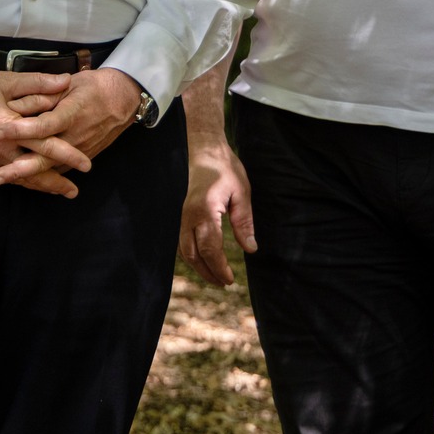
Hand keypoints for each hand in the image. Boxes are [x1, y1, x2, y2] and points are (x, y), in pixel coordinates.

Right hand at [0, 62, 83, 195]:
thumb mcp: (5, 81)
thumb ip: (38, 83)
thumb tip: (66, 82)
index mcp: (7, 127)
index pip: (45, 145)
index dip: (68, 154)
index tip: (86, 163)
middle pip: (33, 171)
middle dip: (56, 183)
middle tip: (74, 191)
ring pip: (17, 177)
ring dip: (38, 185)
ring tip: (56, 190)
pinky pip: (1, 173)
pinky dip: (17, 178)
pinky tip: (27, 179)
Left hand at [0, 68, 143, 189]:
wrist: (122, 101)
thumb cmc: (93, 88)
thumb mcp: (71, 82)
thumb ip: (46, 90)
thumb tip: (21, 98)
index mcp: (71, 113)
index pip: (46, 125)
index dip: (24, 129)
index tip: (2, 131)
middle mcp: (74, 136)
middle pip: (45, 157)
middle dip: (18, 168)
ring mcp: (79, 151)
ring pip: (49, 168)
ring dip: (25, 177)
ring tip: (0, 180)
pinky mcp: (80, 158)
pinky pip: (57, 170)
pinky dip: (39, 178)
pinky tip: (18, 181)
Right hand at [178, 139, 255, 286]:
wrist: (204, 150)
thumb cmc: (225, 169)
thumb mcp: (242, 193)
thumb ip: (245, 222)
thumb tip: (251, 249)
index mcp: (205, 210)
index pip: (210, 248)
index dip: (219, 267)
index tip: (230, 280)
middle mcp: (188, 215)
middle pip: (193, 254)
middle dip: (208, 272)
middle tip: (224, 283)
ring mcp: (182, 215)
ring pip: (184, 250)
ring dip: (198, 266)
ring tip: (215, 276)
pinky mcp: (182, 214)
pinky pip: (182, 241)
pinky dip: (192, 255)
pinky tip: (203, 260)